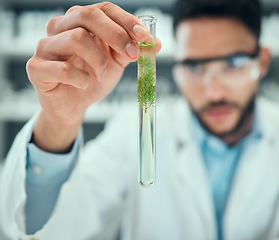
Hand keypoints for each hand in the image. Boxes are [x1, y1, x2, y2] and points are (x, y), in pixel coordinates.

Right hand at [26, 2, 160, 151]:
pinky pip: (62, 69)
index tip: (144, 37)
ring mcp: (46, 46)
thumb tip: (157, 42)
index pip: (104, 9)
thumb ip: (134, 50)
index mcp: (80, 21)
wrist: (73, 105)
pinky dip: (81, 79)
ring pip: (77, 39)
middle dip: (116, 35)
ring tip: (102, 75)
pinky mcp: (36, 68)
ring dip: (99, 61)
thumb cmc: (93, 78)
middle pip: (88, 16)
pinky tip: (85, 84)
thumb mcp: (117, 62)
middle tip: (132, 55)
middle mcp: (60, 27)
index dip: (126, 20)